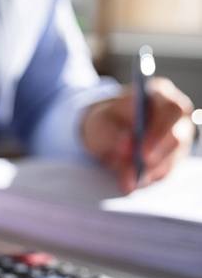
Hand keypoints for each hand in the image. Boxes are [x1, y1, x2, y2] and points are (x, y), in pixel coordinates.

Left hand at [82, 78, 194, 192]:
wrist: (105, 132)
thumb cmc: (105, 121)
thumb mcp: (99, 123)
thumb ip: (111, 133)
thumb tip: (127, 146)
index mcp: (159, 95)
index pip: (172, 110)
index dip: (160, 132)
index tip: (142, 153)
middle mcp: (175, 116)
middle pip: (178, 138)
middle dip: (156, 158)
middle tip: (136, 173)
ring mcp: (178, 137)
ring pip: (172, 159)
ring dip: (148, 173)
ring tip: (126, 181)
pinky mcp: (172, 157)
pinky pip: (164, 172)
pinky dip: (147, 179)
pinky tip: (131, 182)